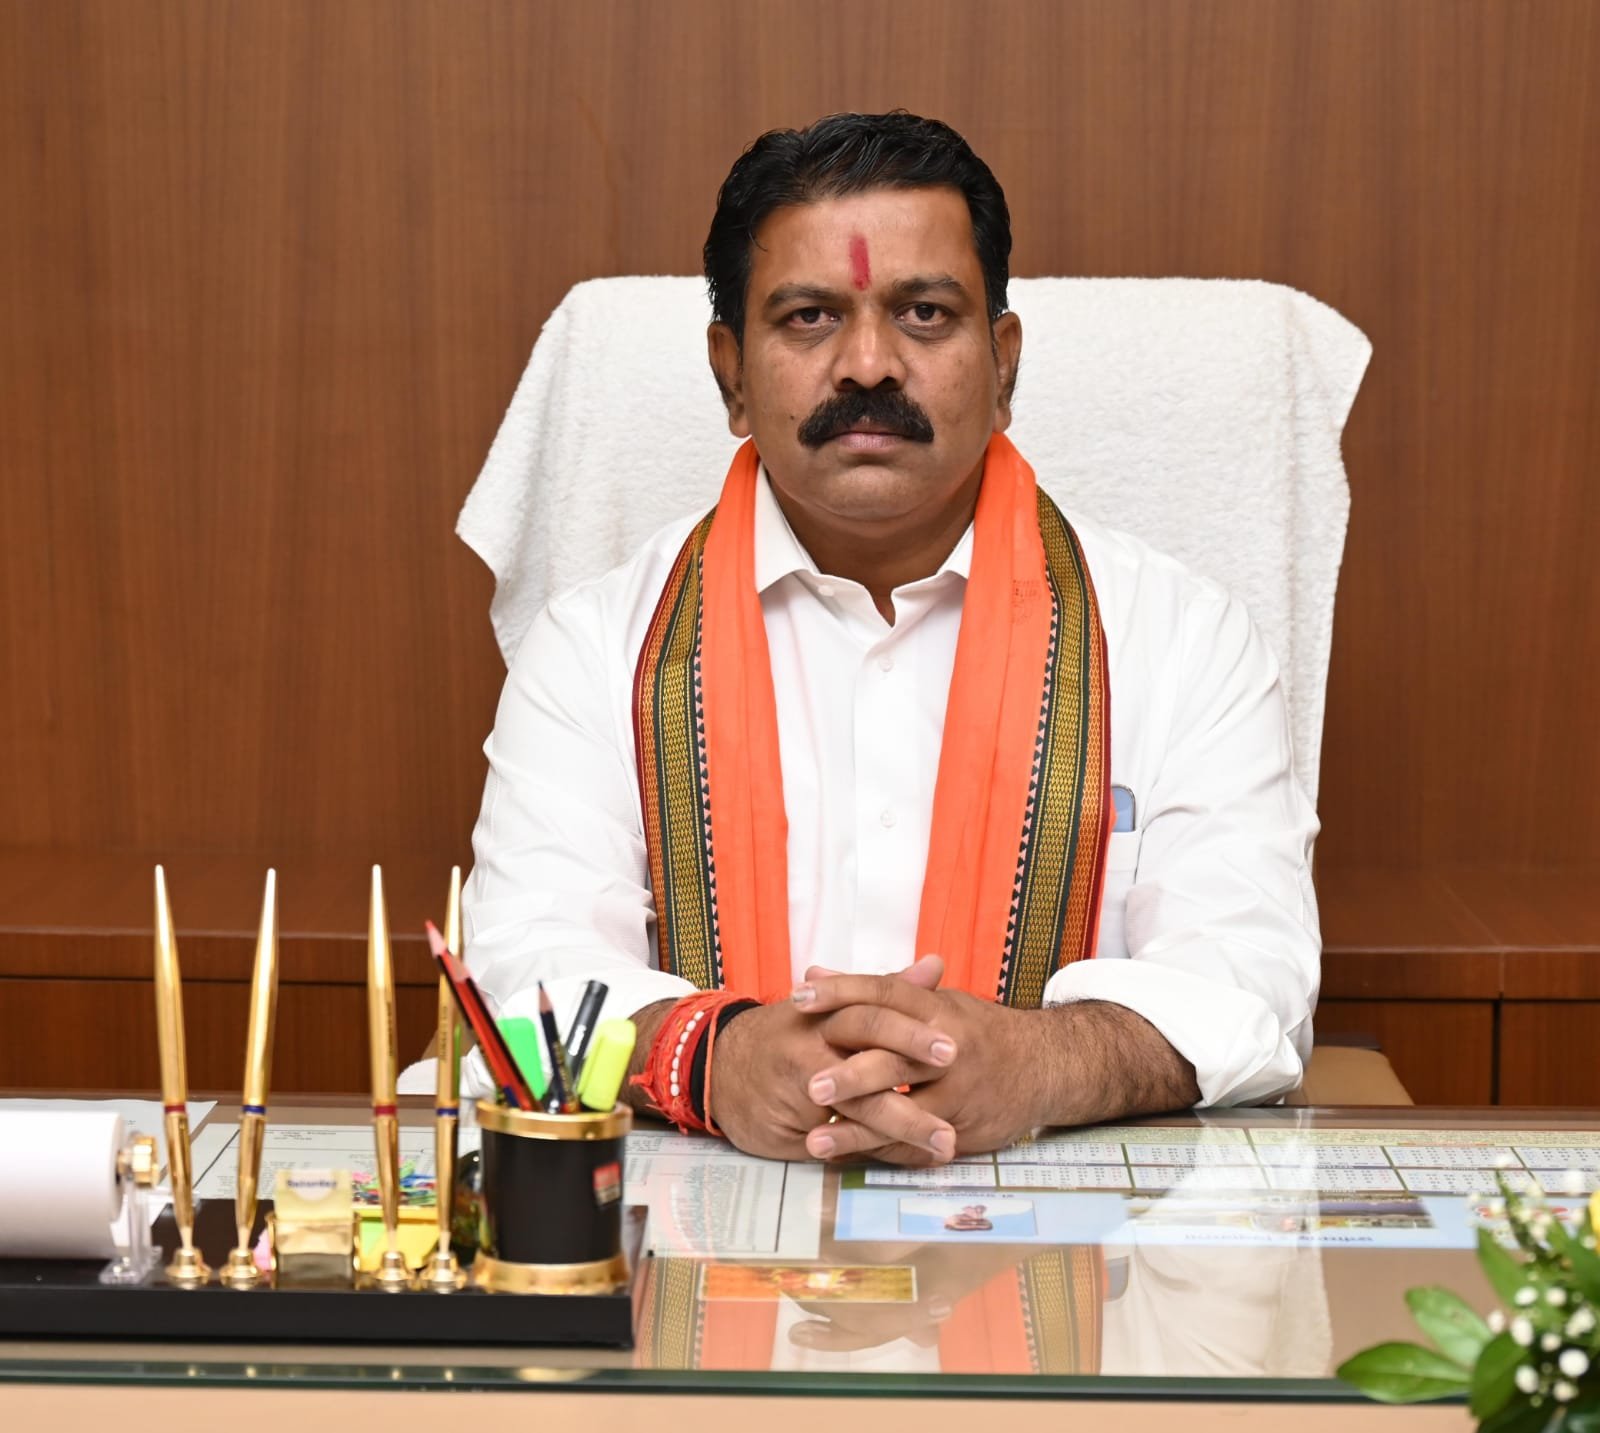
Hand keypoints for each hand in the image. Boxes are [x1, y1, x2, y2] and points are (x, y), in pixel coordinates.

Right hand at [707, 961, 957, 1162]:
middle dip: (911, 1074)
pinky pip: (839, 1141)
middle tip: (954, 1094)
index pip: (871, 1014)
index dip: (911, 1031)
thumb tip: (936, 966)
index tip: (954, 1046)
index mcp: (826, 1013)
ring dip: (905, 1126)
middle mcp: (811, 1046)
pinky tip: (910, 1161)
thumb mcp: (834, 1006)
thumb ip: (887, 991)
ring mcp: (800, 1089)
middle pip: (865, 1060)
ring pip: (857, 1108)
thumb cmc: (790, 1034)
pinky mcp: (790, 1127)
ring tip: (945, 1143)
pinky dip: (875, 1150)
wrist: (718, 1067)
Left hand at [794, 970, 1050, 1159]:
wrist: (1044, 1064)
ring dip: (858, 1131)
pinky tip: (847, 1159)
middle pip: (895, 1060)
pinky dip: (880, 1153)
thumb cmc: (974, 1030)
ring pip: (904, 1114)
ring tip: (814, 1142)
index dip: (841, 993)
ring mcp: (959, 1093)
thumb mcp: (932, 1002)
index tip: (798, 997)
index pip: (883, 993)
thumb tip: (815, 971)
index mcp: (936, 1009)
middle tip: (808, 1086)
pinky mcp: (964, 1130)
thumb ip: (871, 993)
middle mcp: (948, 1048)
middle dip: (851, 1076)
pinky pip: (916, 1146)